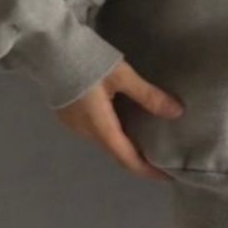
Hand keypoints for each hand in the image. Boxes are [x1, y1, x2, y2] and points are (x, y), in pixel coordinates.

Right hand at [52, 60, 184, 180]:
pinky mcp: (68, 114)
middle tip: (161, 155)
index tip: (167, 177)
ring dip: (125, 144)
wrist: (50, 50)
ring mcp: (74, 124)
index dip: (147, 170)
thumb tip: (177, 113)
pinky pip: (96, 130)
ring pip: (105, 140)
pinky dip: (114, 132)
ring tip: (147, 139)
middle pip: (116, 152)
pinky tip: (125, 121)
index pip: (127, 159)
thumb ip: (148, 95)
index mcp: (100, 127)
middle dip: (138, 158)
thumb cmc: (89, 63)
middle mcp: (85, 132)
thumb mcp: (122, 76)